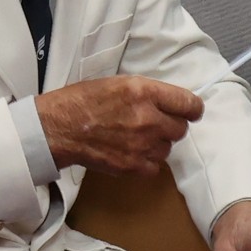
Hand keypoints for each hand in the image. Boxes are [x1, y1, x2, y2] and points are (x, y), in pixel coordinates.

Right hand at [37, 72, 202, 174]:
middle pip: (181, 128)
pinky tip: (132, 152)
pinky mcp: (132, 166)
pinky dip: (147, 162)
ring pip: (168, 148)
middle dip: (171, 125)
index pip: (189, 104)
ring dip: (158, 144)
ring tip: (136, 137)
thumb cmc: (82, 100)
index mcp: (144, 92)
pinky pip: (155, 167)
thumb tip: (170, 101)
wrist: (58, 128)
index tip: (190, 111)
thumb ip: (147, 92)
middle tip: (154, 123)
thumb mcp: (118, 83)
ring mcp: (141, 145)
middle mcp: (147, 118)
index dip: (192, 108)